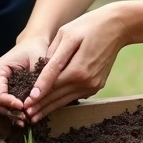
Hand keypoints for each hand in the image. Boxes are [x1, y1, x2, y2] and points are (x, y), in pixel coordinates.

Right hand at [0, 38, 48, 120]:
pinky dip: (9, 111)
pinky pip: (0, 104)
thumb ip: (35, 80)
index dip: (10, 104)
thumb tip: (33, 99)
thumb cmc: (35, 50)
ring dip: (8, 114)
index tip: (24, 108)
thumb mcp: (37, 62)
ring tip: (23, 121)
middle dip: (8, 112)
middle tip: (24, 119)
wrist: (32, 44)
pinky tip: (21, 117)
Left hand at [25, 4, 129, 123]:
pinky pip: (76, 95)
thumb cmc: (88, 26)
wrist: (118, 26)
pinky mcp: (97, 85)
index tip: (24, 106)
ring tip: (36, 116)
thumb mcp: (66, 36)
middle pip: (58, 97)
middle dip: (41, 107)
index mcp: (77, 70)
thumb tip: (38, 79)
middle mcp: (86, 82)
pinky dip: (63, 100)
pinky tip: (52, 105)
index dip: (36, 97)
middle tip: (25, 116)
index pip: (51, 87)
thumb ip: (52, 60)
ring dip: (51, 108)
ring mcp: (93, 85)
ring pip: (67, 99)